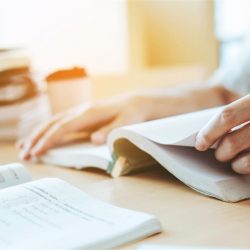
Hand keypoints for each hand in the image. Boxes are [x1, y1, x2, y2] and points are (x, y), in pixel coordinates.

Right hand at [18, 95, 151, 159]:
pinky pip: (59, 122)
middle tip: (24, 153)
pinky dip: (47, 130)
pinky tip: (39, 136)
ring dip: (37, 134)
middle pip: (53, 124)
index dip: (50, 139)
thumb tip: (93, 140)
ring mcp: (79, 112)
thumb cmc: (131, 114)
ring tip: (24, 146)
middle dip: (37, 138)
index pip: (64, 127)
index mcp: (90, 113)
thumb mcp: (125, 123)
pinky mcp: (80, 116)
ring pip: (53, 122)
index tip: (38, 151)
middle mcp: (81, 111)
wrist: (134, 103)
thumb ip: (110, 131)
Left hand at [196, 95, 249, 173]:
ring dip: (236, 165)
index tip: (200, 143)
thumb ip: (235, 114)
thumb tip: (204, 135)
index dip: (209, 132)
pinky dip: (249, 169)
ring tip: (237, 162)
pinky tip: (248, 163)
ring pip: (246, 162)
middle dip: (220, 152)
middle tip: (220, 154)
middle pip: (232, 142)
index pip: (227, 116)